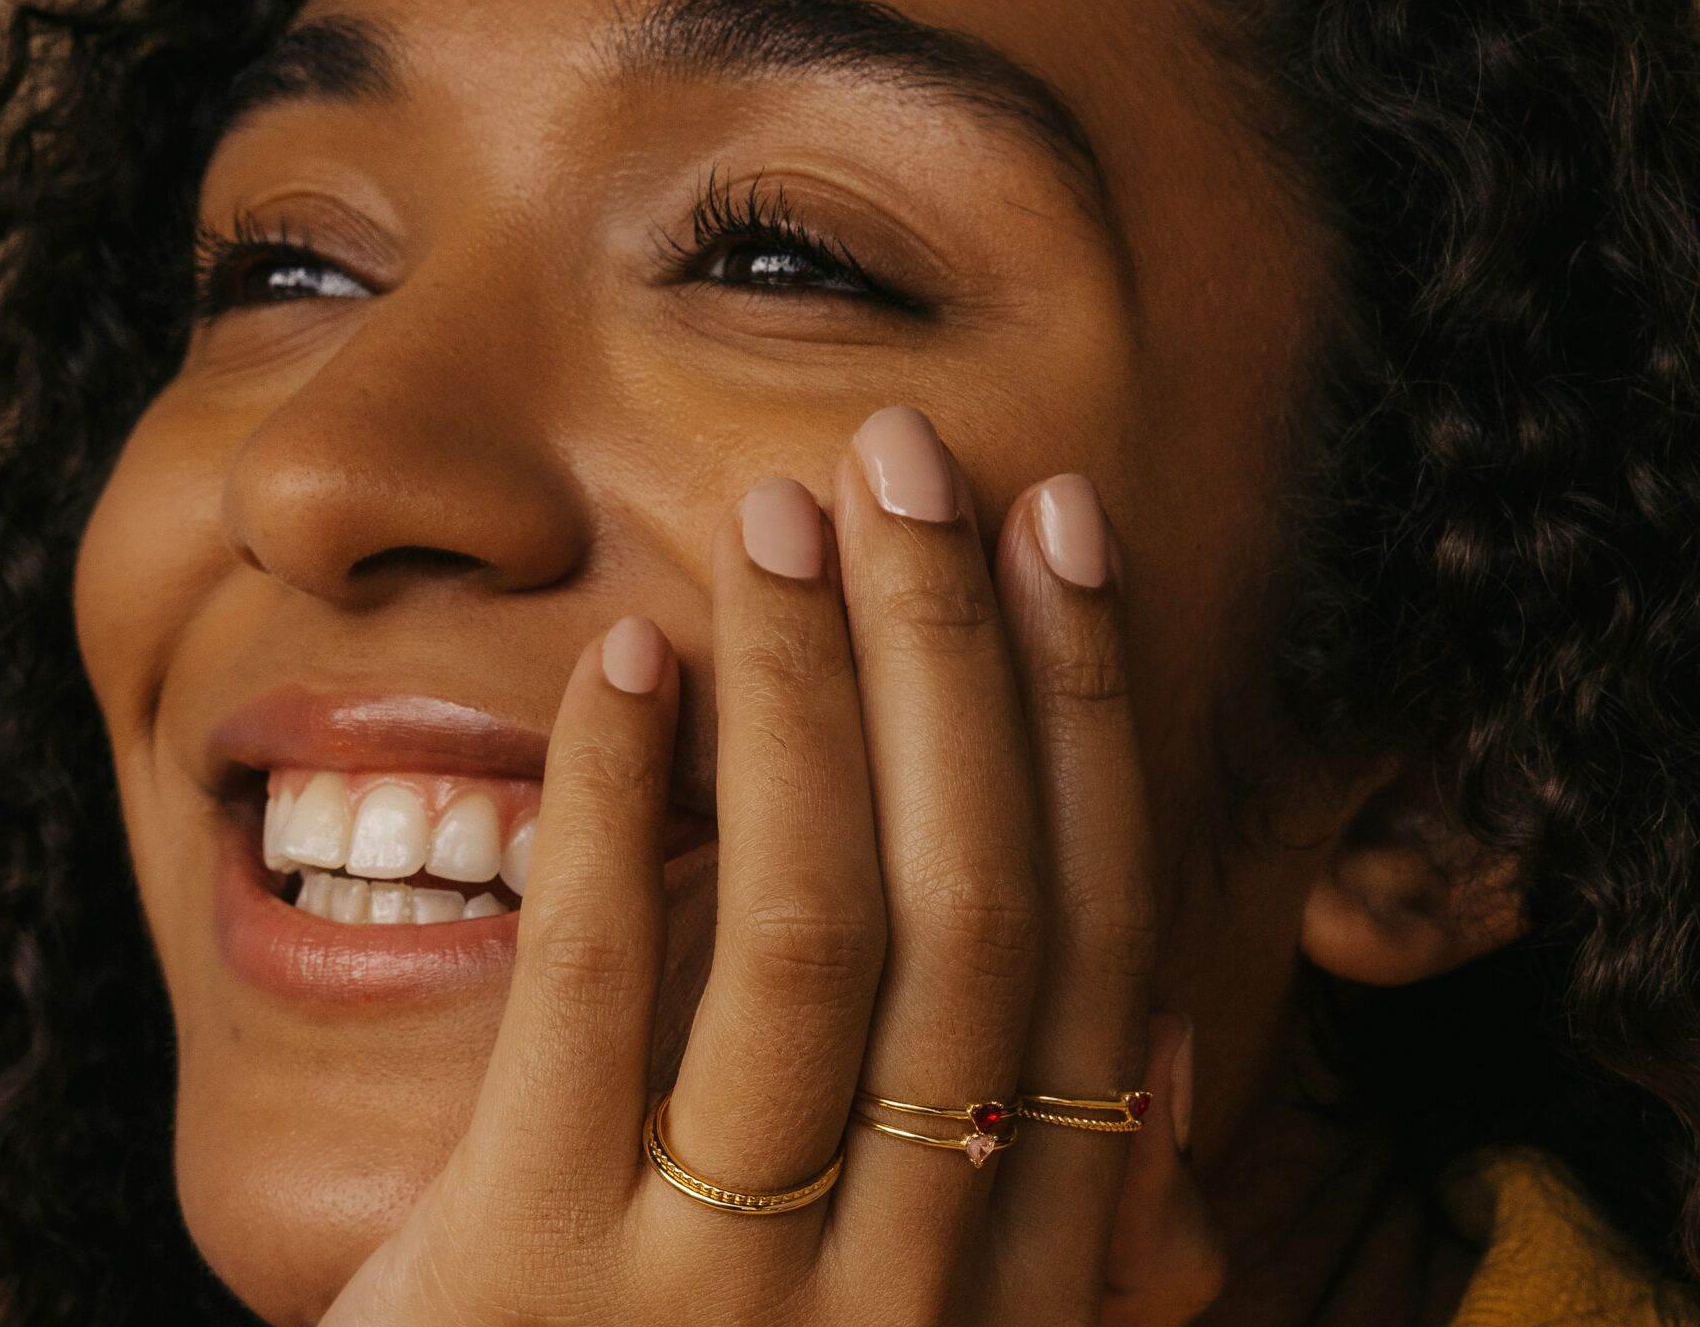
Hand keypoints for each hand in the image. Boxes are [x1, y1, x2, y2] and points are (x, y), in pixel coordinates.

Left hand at [321, 406, 1223, 1325]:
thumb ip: (1052, 1245)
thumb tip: (1173, 1065)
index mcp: (1023, 1292)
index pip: (1095, 955)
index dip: (1089, 725)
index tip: (1063, 537)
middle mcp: (917, 1299)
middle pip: (977, 914)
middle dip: (959, 656)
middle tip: (918, 457)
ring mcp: (727, 1303)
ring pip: (813, 934)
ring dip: (812, 694)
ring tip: (788, 519)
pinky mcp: (526, 1285)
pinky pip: (592, 1000)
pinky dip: (617, 806)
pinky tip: (631, 661)